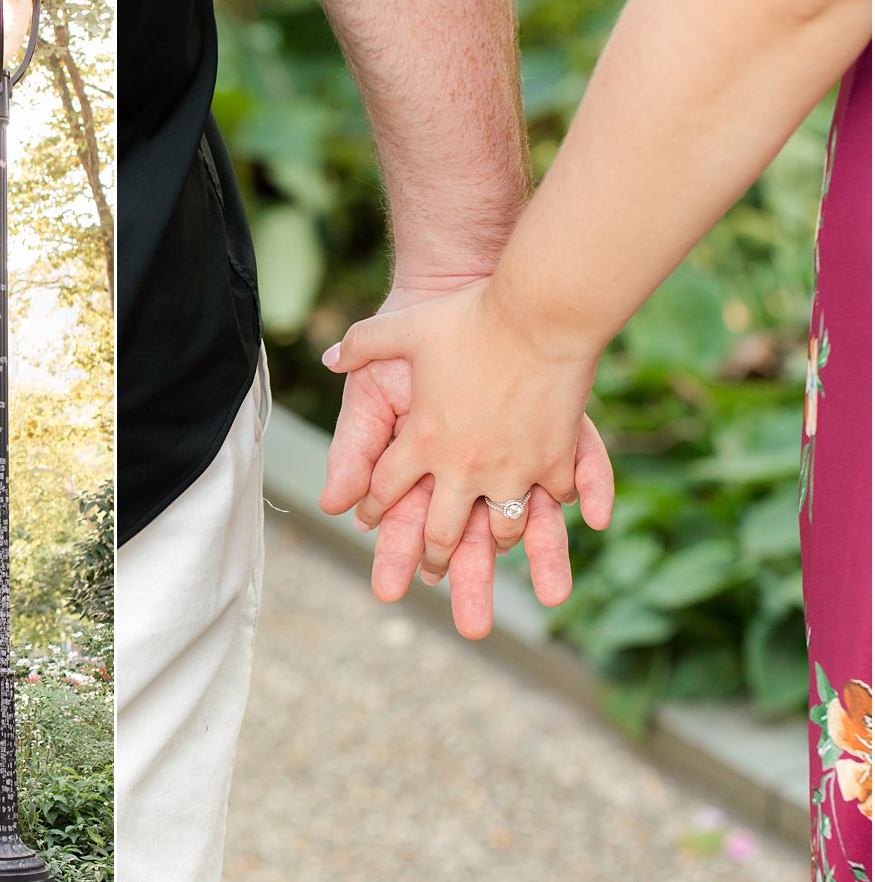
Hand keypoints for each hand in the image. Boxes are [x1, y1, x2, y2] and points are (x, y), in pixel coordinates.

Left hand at [324, 281, 608, 582]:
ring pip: (499, 529)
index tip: (367, 519)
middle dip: (431, 554)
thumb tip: (327, 360)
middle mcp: (462, 467)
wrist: (540, 312)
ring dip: (491, 543)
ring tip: (489, 548)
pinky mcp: (553, 461)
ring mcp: (511, 469)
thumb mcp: (403, 327)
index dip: (373, 507)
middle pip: (441, 531)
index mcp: (421, 441)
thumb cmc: (469, 317)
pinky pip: (551, 500)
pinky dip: (548, 506)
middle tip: (430, 569)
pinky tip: (543, 508)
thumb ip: (361, 343)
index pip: (384, 490)